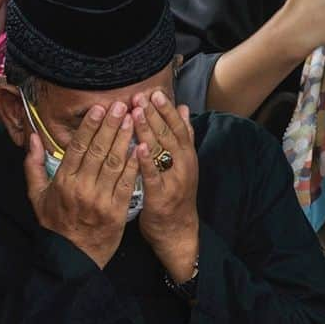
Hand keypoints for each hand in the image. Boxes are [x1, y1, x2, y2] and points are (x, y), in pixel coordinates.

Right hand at [25, 101, 138, 268]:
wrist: (71, 257)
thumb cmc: (55, 224)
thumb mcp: (37, 196)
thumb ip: (34, 165)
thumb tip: (33, 137)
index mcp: (62, 181)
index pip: (78, 147)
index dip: (90, 126)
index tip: (99, 108)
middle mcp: (81, 188)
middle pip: (98, 150)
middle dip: (111, 126)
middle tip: (122, 105)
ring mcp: (100, 199)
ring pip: (114, 163)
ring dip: (125, 139)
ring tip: (134, 119)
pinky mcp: (117, 210)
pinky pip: (127, 183)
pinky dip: (134, 165)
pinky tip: (143, 148)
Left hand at [132, 89, 198, 282]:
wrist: (178, 231)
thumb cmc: (176, 195)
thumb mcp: (183, 164)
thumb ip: (184, 137)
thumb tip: (184, 108)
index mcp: (187, 156)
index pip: (179, 127)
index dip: (167, 109)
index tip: (155, 92)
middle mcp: (183, 165)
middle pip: (170, 135)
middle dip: (155, 114)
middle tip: (142, 95)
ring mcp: (174, 181)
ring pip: (162, 152)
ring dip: (150, 131)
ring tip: (137, 112)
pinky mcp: (161, 197)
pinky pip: (154, 177)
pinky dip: (147, 161)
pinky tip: (138, 148)